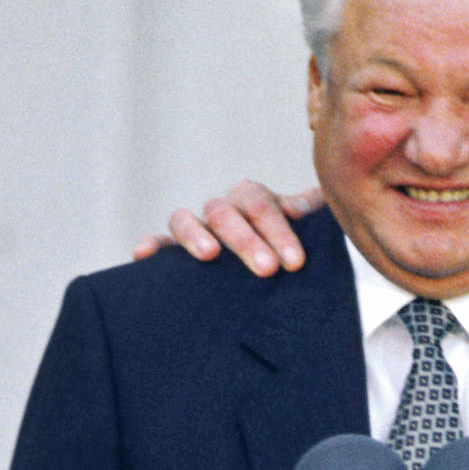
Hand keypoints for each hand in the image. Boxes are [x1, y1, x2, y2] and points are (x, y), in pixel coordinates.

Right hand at [131, 180, 323, 275]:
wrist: (278, 270)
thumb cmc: (295, 252)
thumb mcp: (312, 234)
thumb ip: (317, 216)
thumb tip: (326, 201)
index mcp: (254, 200)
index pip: (261, 205)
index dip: (278, 231)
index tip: (295, 262)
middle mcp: (223, 210)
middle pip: (225, 212)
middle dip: (246, 240)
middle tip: (267, 269)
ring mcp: (197, 229)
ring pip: (185, 218)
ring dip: (196, 235)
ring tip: (209, 256)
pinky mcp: (176, 251)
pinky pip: (160, 244)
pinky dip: (151, 246)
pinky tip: (142, 254)